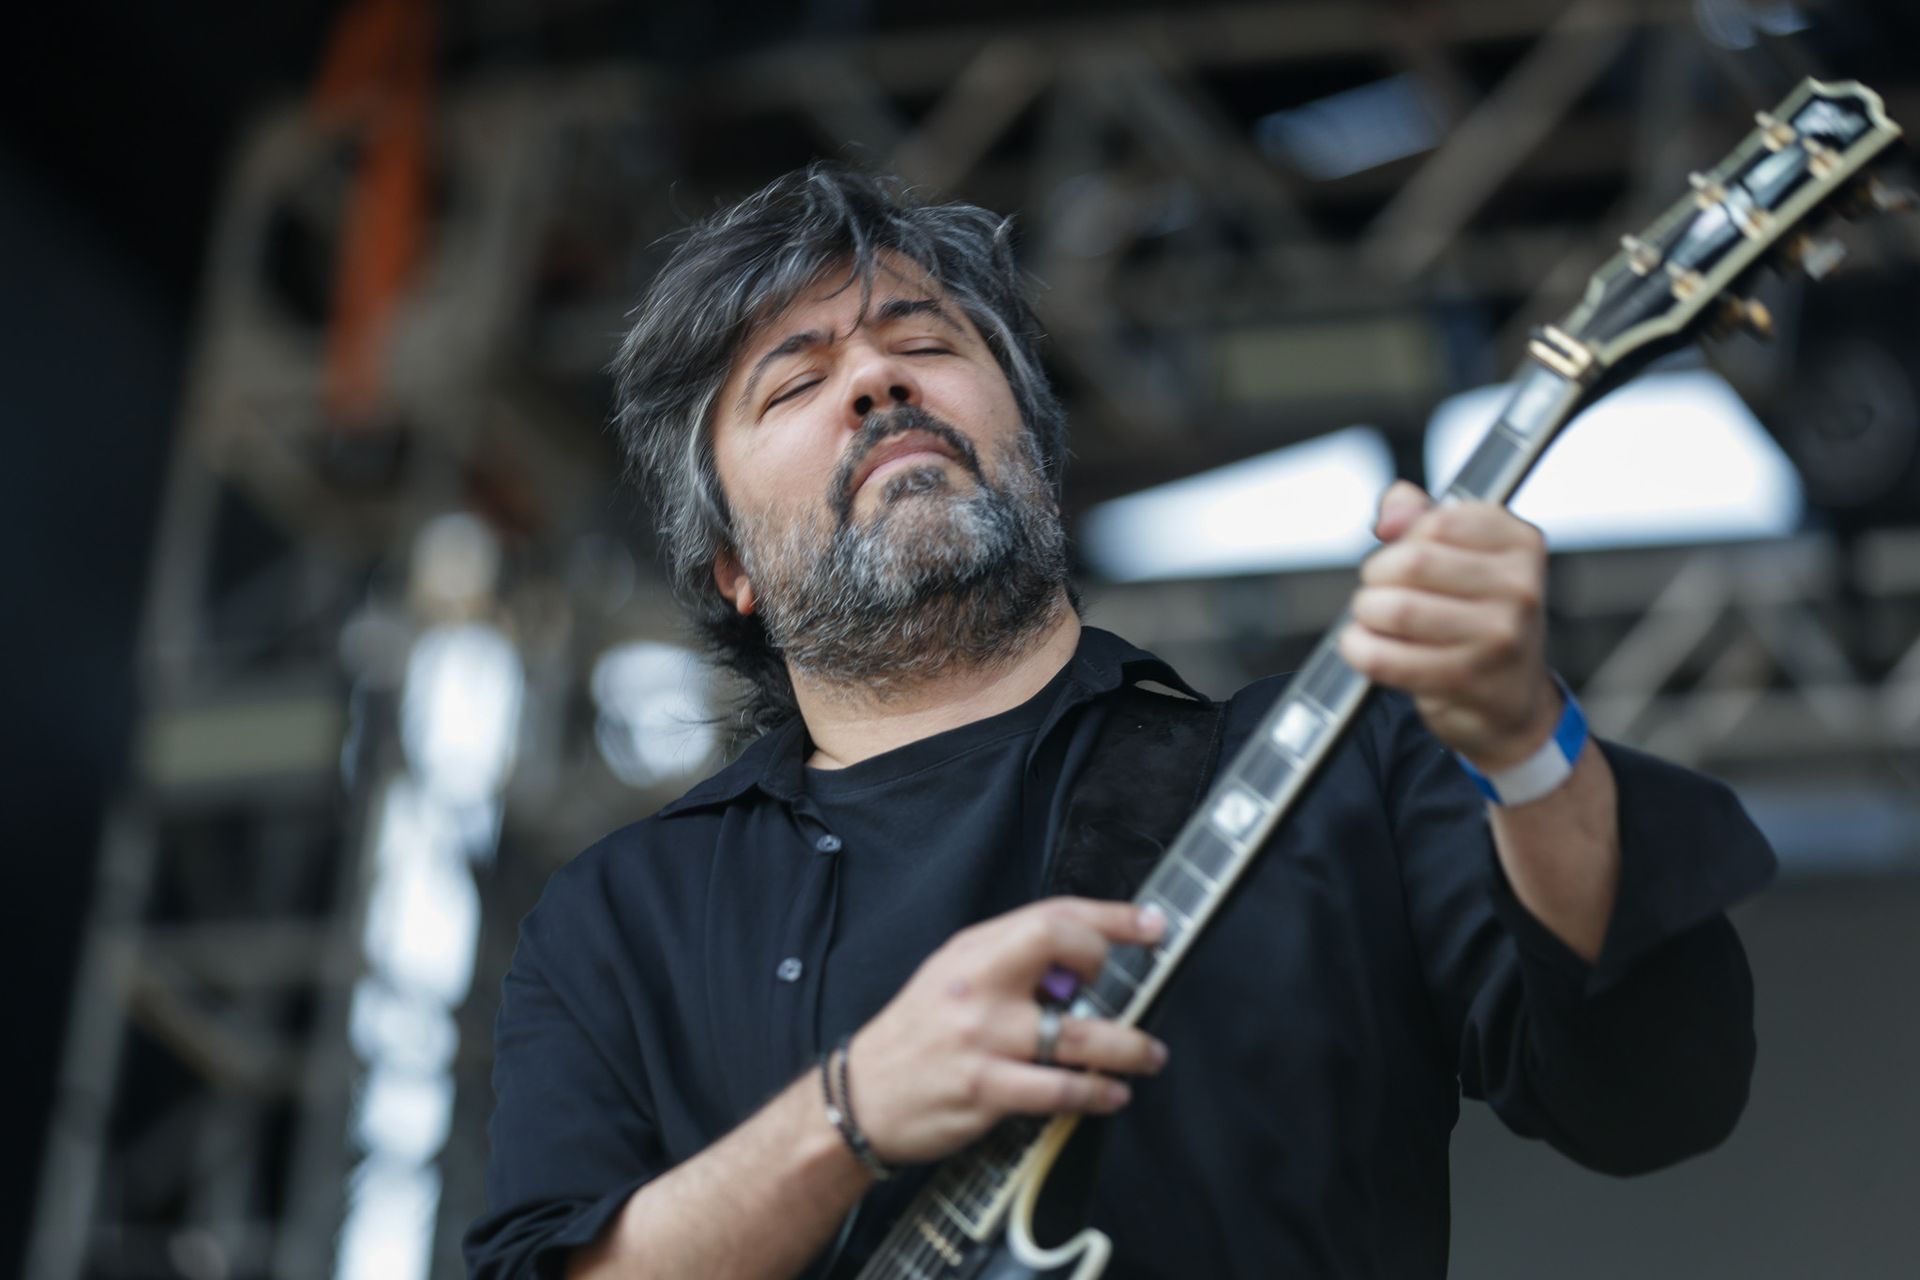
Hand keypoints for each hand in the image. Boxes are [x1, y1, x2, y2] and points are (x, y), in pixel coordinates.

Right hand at [845, 897, 1170, 1166]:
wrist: (858, 1096)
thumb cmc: (916, 1037)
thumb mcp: (952, 977)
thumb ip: (1007, 964)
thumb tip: (1075, 965)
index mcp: (974, 951)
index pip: (1052, 914)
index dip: (1111, 916)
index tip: (1153, 924)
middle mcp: (979, 985)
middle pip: (1060, 943)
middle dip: (1105, 957)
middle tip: (1118, 985)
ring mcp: (982, 1037)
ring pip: (1077, 1033)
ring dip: (1128, 1046)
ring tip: (1150, 1054)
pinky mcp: (984, 1089)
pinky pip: (1059, 1090)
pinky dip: (1097, 1093)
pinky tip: (1111, 1094)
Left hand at [1339, 480, 1559, 768]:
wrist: (1512, 702)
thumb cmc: (1481, 620)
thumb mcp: (1465, 557)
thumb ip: (1421, 518)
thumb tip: (1392, 513)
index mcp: (1520, 544)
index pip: (1438, 520)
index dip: (1403, 539)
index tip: (1405, 557)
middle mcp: (1519, 587)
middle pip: (1412, 561)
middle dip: (1377, 576)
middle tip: (1378, 591)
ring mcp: (1498, 636)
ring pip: (1395, 609)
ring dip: (1366, 614)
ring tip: (1372, 620)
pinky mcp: (1466, 679)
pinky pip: (1385, 658)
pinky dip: (1360, 649)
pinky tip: (1364, 647)